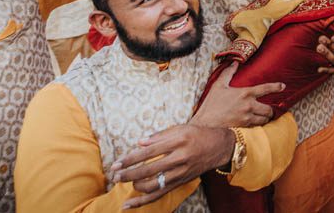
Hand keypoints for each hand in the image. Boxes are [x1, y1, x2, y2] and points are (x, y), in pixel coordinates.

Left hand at [108, 124, 232, 208]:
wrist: (219, 147)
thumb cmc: (197, 134)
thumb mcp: (180, 128)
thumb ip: (159, 136)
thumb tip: (139, 143)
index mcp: (178, 142)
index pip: (148, 153)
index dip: (130, 159)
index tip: (116, 163)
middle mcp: (179, 159)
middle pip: (149, 170)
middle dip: (129, 174)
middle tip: (115, 175)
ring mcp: (180, 173)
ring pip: (154, 185)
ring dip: (136, 186)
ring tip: (125, 182)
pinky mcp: (180, 183)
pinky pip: (159, 195)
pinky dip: (143, 202)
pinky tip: (129, 205)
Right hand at [189, 62, 282, 127]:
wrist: (205, 125)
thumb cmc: (211, 105)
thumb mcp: (218, 86)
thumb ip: (228, 73)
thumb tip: (234, 62)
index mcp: (245, 93)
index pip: (265, 88)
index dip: (276, 87)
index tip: (283, 86)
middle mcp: (249, 105)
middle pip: (269, 109)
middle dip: (271, 110)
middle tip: (269, 110)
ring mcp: (248, 118)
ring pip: (264, 119)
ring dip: (266, 118)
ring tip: (263, 117)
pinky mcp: (245, 128)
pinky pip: (258, 127)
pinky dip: (259, 125)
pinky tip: (256, 124)